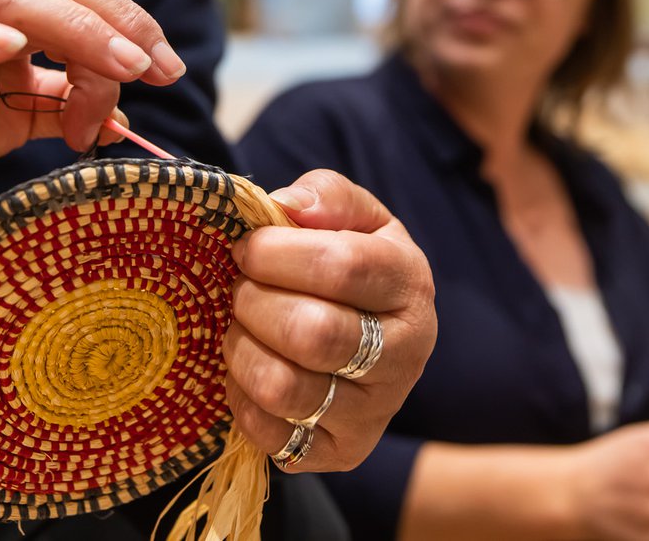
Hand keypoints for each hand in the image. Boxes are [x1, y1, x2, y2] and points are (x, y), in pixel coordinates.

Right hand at [0, 0, 184, 238]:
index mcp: (12, 10)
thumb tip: (127, 120)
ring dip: (72, 27)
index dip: (131, 21)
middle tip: (153, 67)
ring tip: (116, 63)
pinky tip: (9, 48)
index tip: (170, 68)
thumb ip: (63, 110)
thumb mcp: (12, 119)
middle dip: (116, 20)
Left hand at [220, 169, 437, 470]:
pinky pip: (271, 434)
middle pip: (313, 333)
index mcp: (410, 284)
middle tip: (239, 287)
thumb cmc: (351, 265)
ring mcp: (376, 411)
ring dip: (241, 350)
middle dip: (254, 302)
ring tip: (240, 326)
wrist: (371, 337)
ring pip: (286, 388)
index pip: (343, 267)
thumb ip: (325, 196)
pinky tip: (248, 368)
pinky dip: (241, 398)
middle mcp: (406, 354)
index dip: (277, 253)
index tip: (247, 248)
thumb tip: (287, 206)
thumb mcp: (352, 216)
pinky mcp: (342, 452)